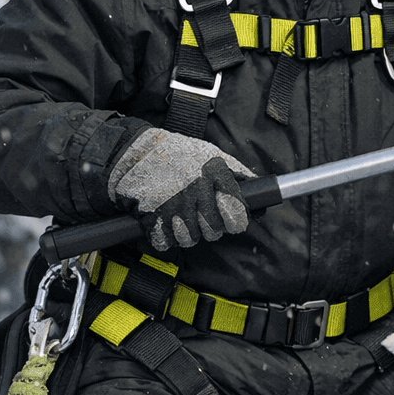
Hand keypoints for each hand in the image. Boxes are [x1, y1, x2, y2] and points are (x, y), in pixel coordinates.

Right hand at [107, 127, 254, 250]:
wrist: (135, 152)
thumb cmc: (177, 153)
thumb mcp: (211, 153)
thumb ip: (235, 171)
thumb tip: (258, 185)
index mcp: (214, 175)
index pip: (237, 212)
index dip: (237, 220)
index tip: (234, 220)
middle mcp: (196, 192)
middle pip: (214, 231)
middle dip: (211, 228)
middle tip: (204, 218)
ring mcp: (173, 206)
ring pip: (190, 239)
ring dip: (187, 233)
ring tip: (183, 218)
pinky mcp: (151, 218)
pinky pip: (165, 242)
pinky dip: (165, 236)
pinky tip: (165, 221)